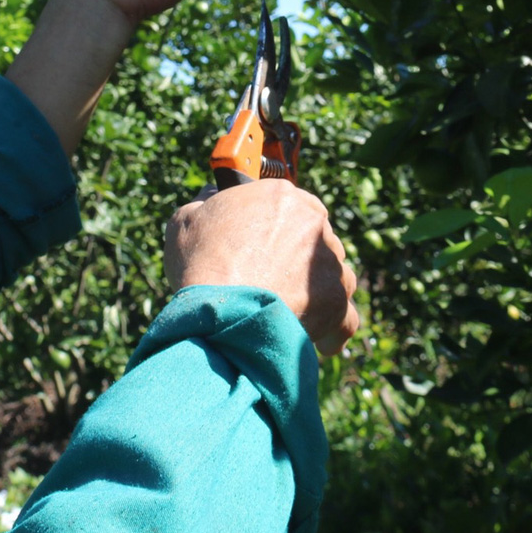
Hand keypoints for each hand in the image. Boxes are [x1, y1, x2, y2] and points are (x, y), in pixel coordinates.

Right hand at [165, 180, 360, 356]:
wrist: (222, 313)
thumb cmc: (201, 264)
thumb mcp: (186, 220)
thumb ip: (206, 200)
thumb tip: (213, 193)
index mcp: (281, 197)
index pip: (289, 204)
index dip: (274, 225)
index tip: (262, 243)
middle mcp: (313, 223)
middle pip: (313, 238)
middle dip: (296, 258)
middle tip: (268, 279)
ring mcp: (330, 262)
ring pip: (331, 274)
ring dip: (314, 290)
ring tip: (287, 310)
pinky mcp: (337, 300)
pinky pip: (345, 316)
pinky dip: (332, 327)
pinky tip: (315, 338)